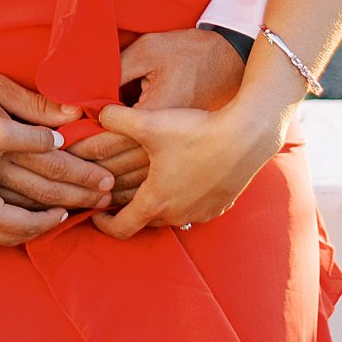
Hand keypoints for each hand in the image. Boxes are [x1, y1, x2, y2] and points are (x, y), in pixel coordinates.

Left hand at [58, 30, 246, 208]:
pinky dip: (178, 198)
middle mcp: (178, 214)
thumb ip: (115, 118)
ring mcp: (201, 212)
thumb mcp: (149, 121)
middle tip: (112, 190)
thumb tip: (95, 115)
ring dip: (153, 203)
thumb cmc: (196, 130)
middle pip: (143, 220)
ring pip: (168, 214)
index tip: (93, 211)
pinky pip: (191, 207)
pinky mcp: (219, 204)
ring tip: (142, 182)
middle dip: (125, 207)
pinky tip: (176, 177)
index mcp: (156, 201)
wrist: (247, 135)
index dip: (102, 222)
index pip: (121, 227)